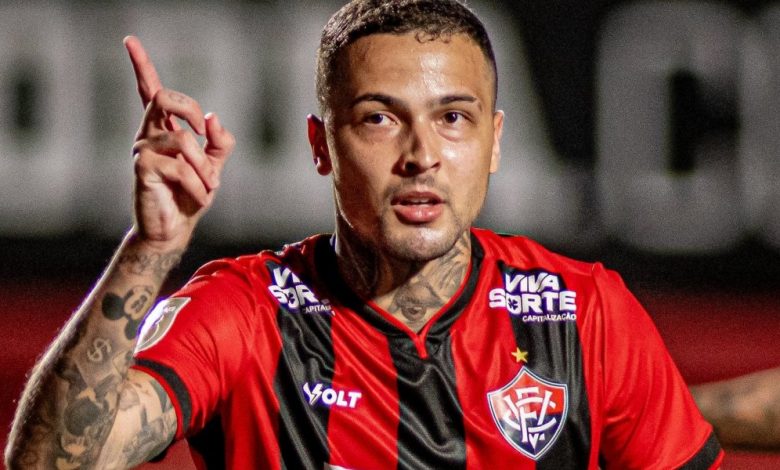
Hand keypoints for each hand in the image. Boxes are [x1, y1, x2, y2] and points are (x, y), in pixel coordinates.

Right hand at [124, 36, 233, 248]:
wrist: (176, 228)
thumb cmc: (190, 194)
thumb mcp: (214, 165)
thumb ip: (220, 141)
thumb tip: (213, 118)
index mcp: (164, 128)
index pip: (150, 90)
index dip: (141, 65)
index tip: (130, 41)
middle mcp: (149, 133)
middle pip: (164, 96)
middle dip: (190, 110)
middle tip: (205, 135)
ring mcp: (142, 149)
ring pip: (183, 141)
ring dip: (204, 168)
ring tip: (207, 188)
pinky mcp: (141, 168)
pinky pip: (179, 166)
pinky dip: (197, 183)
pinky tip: (199, 196)